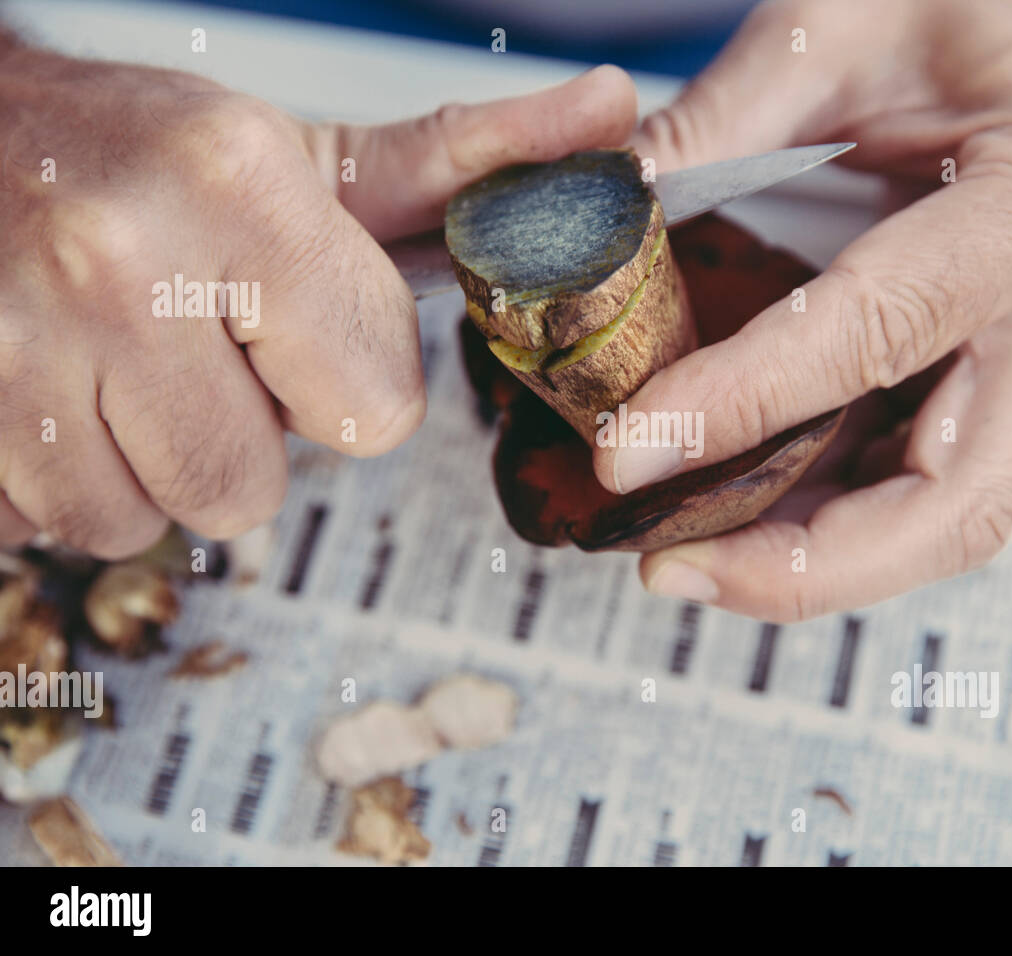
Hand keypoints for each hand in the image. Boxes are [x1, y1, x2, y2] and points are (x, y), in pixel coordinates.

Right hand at [0, 44, 635, 556]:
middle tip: (198, 351)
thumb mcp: (308, 155)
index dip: (344, 385)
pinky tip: (61, 390)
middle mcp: (123, 265)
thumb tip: (614, 113)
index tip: (297, 333)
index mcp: (242, 191)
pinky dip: (68, 479)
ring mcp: (18, 347)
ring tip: (127, 366)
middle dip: (241, 439)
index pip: (374, 410)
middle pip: (251, 491)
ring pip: (148, 520)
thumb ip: (465, 159)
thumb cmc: (146, 152)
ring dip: (152, 464)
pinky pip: (48, 526)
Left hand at [593, 0, 1011, 620]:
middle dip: (807, 564)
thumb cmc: (973, 8)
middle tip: (670, 566)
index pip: (881, 334)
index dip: (746, 406)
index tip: (628, 454)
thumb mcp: (838, 22)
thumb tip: (597, 222)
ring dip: (816, 565)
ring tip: (690, 557)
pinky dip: (835, 526)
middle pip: (957, 501)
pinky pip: (927, 489)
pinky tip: (745, 517)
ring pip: (948, 520)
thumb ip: (719, 123)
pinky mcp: (1010, 389)